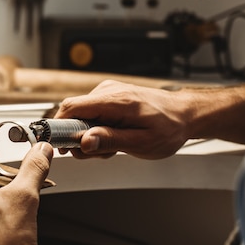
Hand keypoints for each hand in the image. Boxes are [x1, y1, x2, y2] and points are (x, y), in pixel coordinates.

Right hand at [55, 80, 192, 158]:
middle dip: (79, 138)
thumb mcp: (141, 143)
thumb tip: (83, 142)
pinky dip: (98, 128)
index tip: (62, 147)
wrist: (185, 114)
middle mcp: (109, 91)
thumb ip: (110, 141)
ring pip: (82, 115)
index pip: (70, 107)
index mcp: (116, 101)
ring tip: (115, 145)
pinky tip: (116, 136)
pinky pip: (92, 113)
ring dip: (91, 135)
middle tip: (100, 153)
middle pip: (73, 113)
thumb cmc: (169, 128)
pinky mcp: (111, 95)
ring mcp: (110, 91)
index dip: (59, 128)